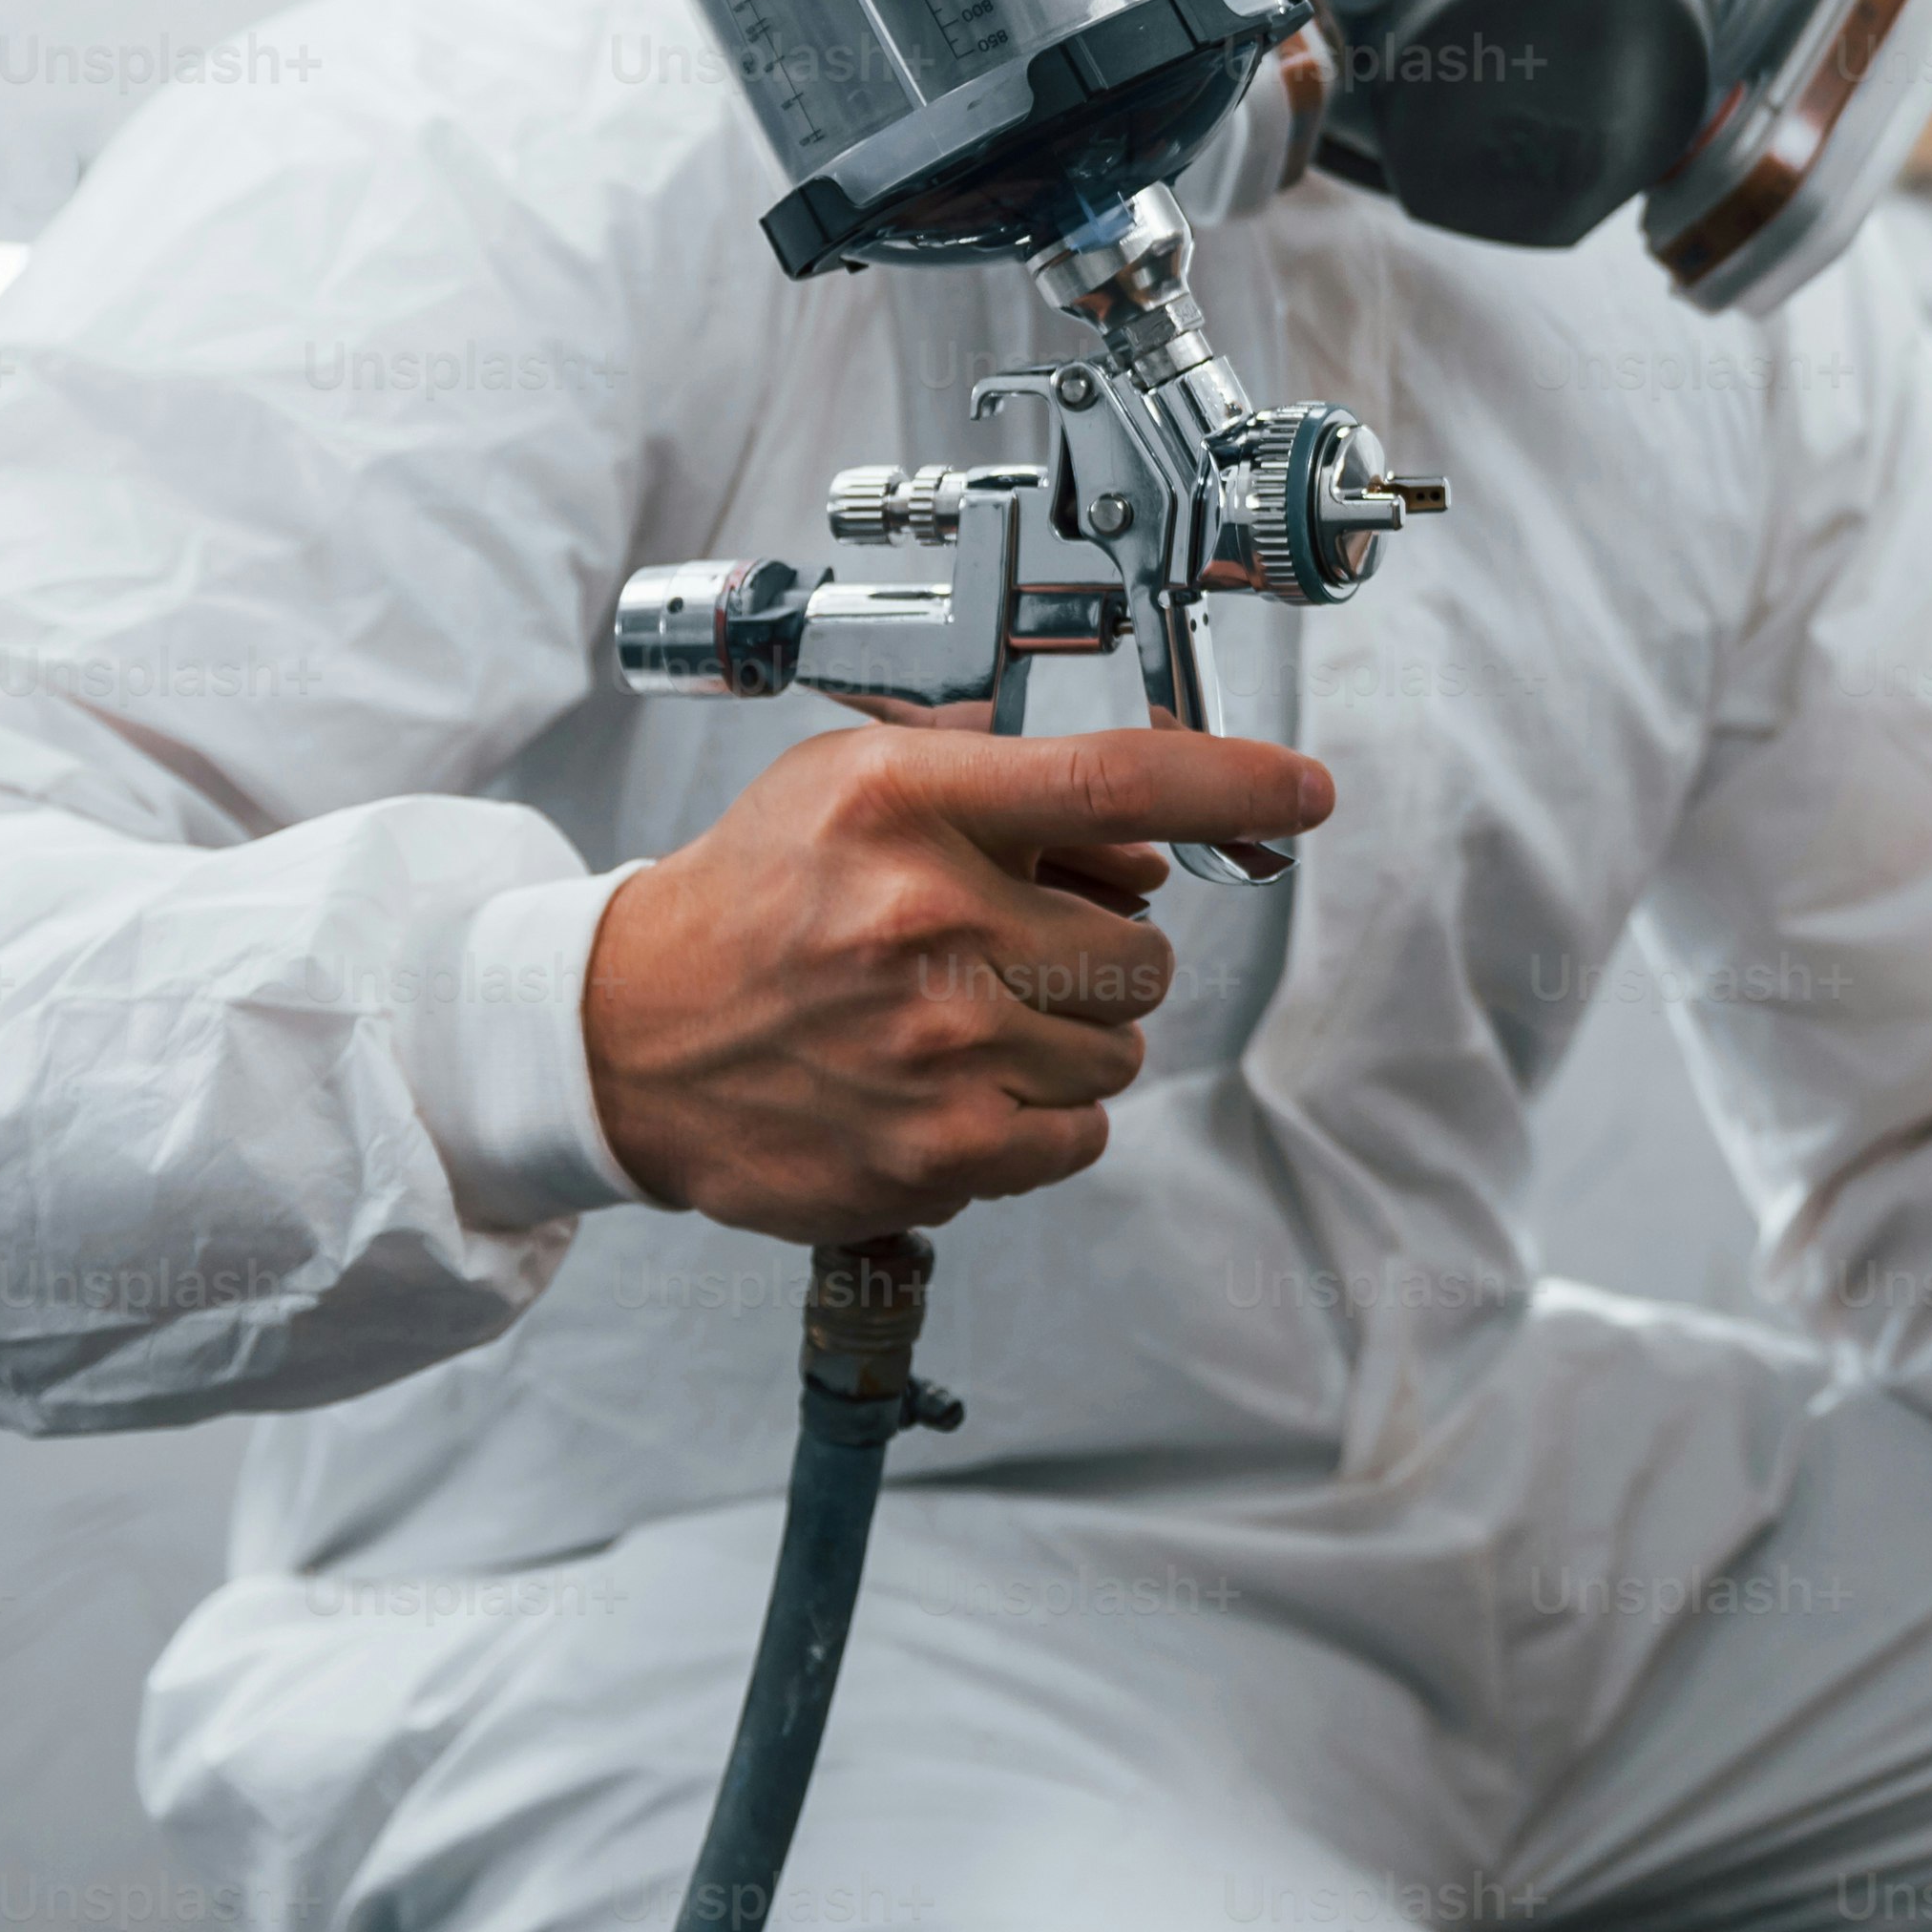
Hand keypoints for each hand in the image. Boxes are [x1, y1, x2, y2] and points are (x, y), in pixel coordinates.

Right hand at [580, 724, 1328, 1244]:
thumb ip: (1004, 787)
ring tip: (965, 1020)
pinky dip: (1044, 1115)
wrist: (628, 1037)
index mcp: (908, 806)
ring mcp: (935, 1043)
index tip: (1303, 794)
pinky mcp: (936, 1149)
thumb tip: (1151, 835)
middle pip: (1141, 948)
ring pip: (1119, 1045)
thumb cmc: (757, 902)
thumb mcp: (857, 785)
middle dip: (1100, 954)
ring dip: (1070, 1038)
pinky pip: (1081, 1132)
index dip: (1234, 785)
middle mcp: (926, 918)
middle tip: (1010, 954)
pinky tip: (961, 1085)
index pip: (1117, 782)